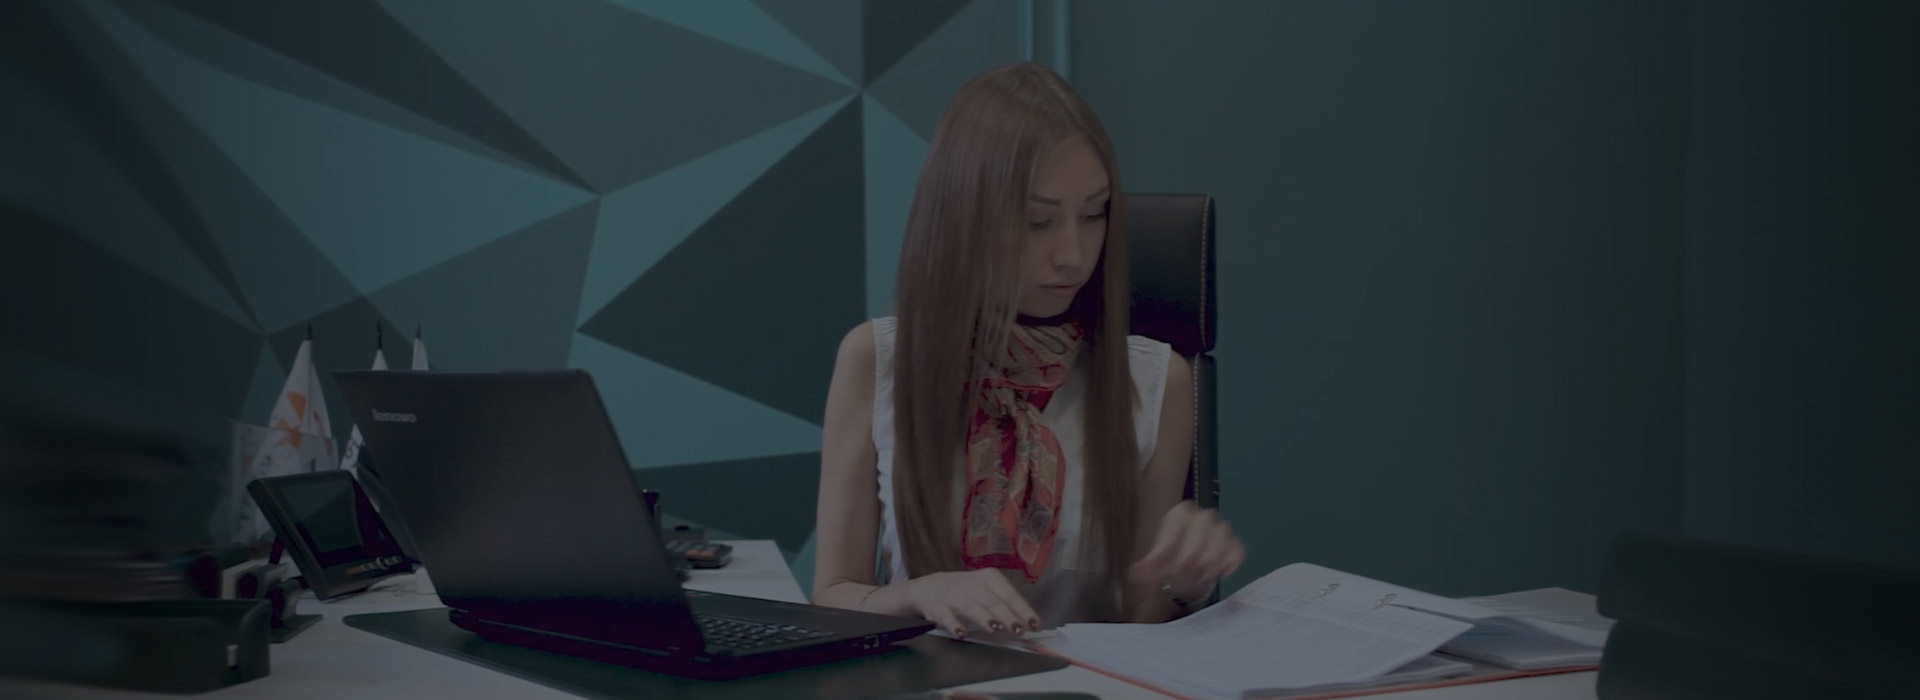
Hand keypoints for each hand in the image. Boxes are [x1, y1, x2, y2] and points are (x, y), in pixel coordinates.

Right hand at [906, 568, 1040, 637]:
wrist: (929, 588)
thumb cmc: (966, 592)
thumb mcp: (986, 591)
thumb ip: (1005, 605)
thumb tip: (1028, 624)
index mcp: (989, 578)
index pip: (1009, 594)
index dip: (1022, 609)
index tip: (1034, 624)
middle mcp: (972, 584)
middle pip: (992, 601)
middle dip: (1006, 615)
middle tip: (1018, 629)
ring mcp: (954, 595)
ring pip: (971, 606)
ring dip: (984, 617)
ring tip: (995, 628)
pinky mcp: (938, 607)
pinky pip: (947, 616)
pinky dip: (954, 624)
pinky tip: (962, 633)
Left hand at [1130, 501, 1244, 599]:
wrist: (1189, 566)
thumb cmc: (1172, 558)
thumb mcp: (1156, 562)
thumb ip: (1148, 566)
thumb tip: (1135, 572)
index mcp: (1180, 514)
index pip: (1178, 523)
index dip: (1174, 546)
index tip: (1169, 568)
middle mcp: (1203, 516)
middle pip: (1202, 529)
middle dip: (1192, 556)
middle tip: (1184, 575)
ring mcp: (1222, 528)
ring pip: (1221, 540)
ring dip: (1209, 563)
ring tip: (1199, 577)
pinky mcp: (1235, 544)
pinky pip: (1237, 551)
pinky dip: (1228, 565)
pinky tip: (1219, 574)